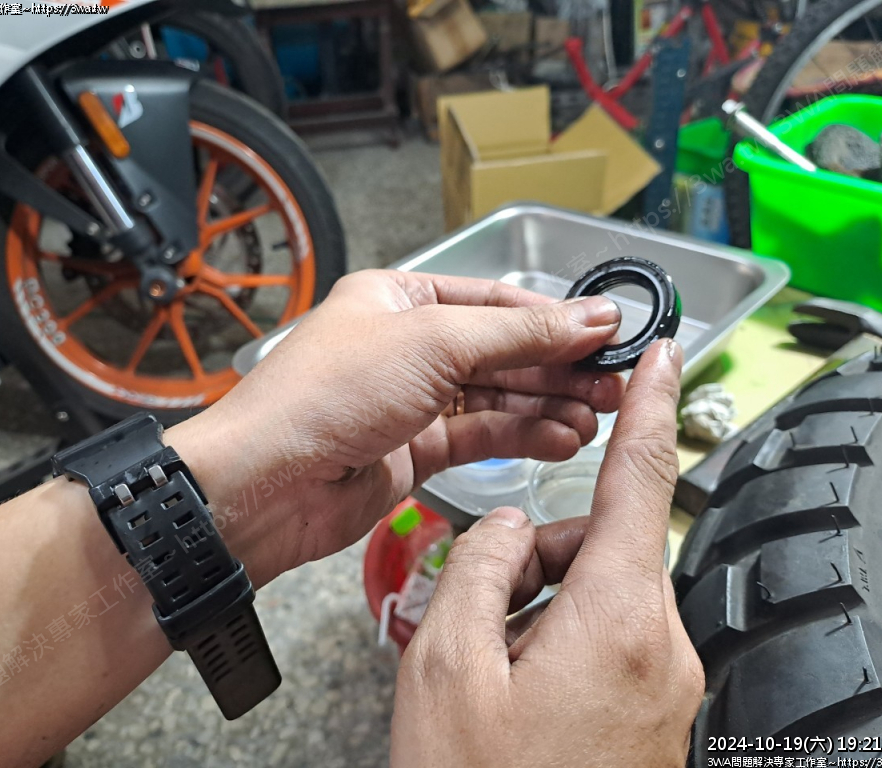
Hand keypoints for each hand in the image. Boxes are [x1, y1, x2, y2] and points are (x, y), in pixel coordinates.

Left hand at [167, 269, 623, 585]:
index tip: (607, 332)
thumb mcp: (433, 345)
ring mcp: (410, 401)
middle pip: (501, 351)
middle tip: (612, 382)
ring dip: (547, 405)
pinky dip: (522, 437)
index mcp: (399, 300)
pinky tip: (561, 440)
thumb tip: (591, 315)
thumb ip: (520, 334)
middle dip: (558, 366)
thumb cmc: (323, 396)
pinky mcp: (414, 451)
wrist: (268, 484)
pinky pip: (481, 437)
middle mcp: (406, 347)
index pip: (495, 301)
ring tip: (595, 417)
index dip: (553, 317)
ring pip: (496, 398)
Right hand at [390, 340, 704, 767]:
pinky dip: (555, 638)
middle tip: (474, 608)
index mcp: (617, 621)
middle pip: (600, 547)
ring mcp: (664, 685)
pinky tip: (509, 688)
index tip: (665, 352)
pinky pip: (606, 639)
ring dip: (537, 605)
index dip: (652, 405)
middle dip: (535, 555)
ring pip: (597, 594)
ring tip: (484, 666)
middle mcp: (659, 648)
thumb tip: (503, 528)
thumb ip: (476, 564)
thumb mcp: (446, 661)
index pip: (645, 479)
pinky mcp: (654, 711)